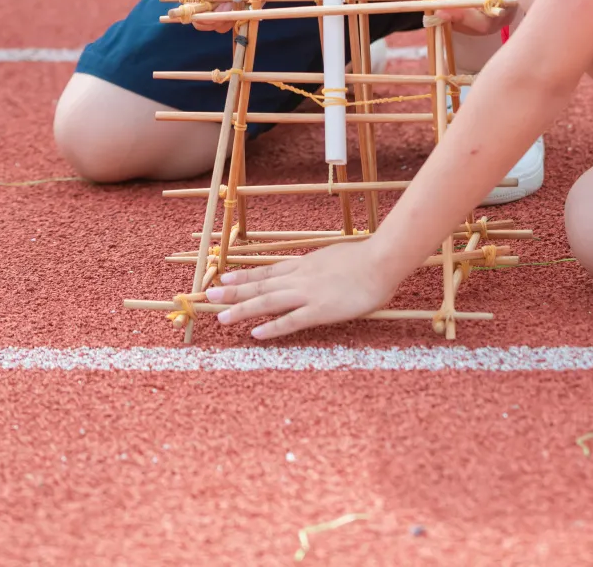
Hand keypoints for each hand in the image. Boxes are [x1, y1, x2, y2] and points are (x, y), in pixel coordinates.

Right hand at [183, 0, 288, 23]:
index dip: (196, 8)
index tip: (211, 8)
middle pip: (200, 16)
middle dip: (215, 15)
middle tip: (229, 5)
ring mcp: (220, 4)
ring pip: (217, 23)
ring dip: (231, 15)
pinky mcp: (236, 10)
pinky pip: (235, 22)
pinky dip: (243, 15)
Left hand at [213, 238, 397, 338]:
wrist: (381, 260)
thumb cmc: (367, 258)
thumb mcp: (336, 257)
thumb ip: (323, 267)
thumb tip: (319, 272)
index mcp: (305, 264)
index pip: (268, 271)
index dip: (245, 275)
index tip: (225, 278)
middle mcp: (300, 277)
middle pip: (261, 285)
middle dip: (234, 291)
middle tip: (210, 295)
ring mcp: (308, 293)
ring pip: (267, 302)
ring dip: (243, 309)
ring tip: (221, 317)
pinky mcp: (319, 310)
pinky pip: (290, 321)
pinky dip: (271, 328)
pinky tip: (255, 334)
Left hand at [438, 0, 514, 34]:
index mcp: (507, 2)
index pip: (486, 20)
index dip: (463, 17)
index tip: (440, 8)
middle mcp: (496, 15)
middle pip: (470, 26)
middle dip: (445, 12)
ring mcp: (482, 17)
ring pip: (458, 22)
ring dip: (437, 6)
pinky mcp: (469, 14)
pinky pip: (452, 14)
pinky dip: (437, 2)